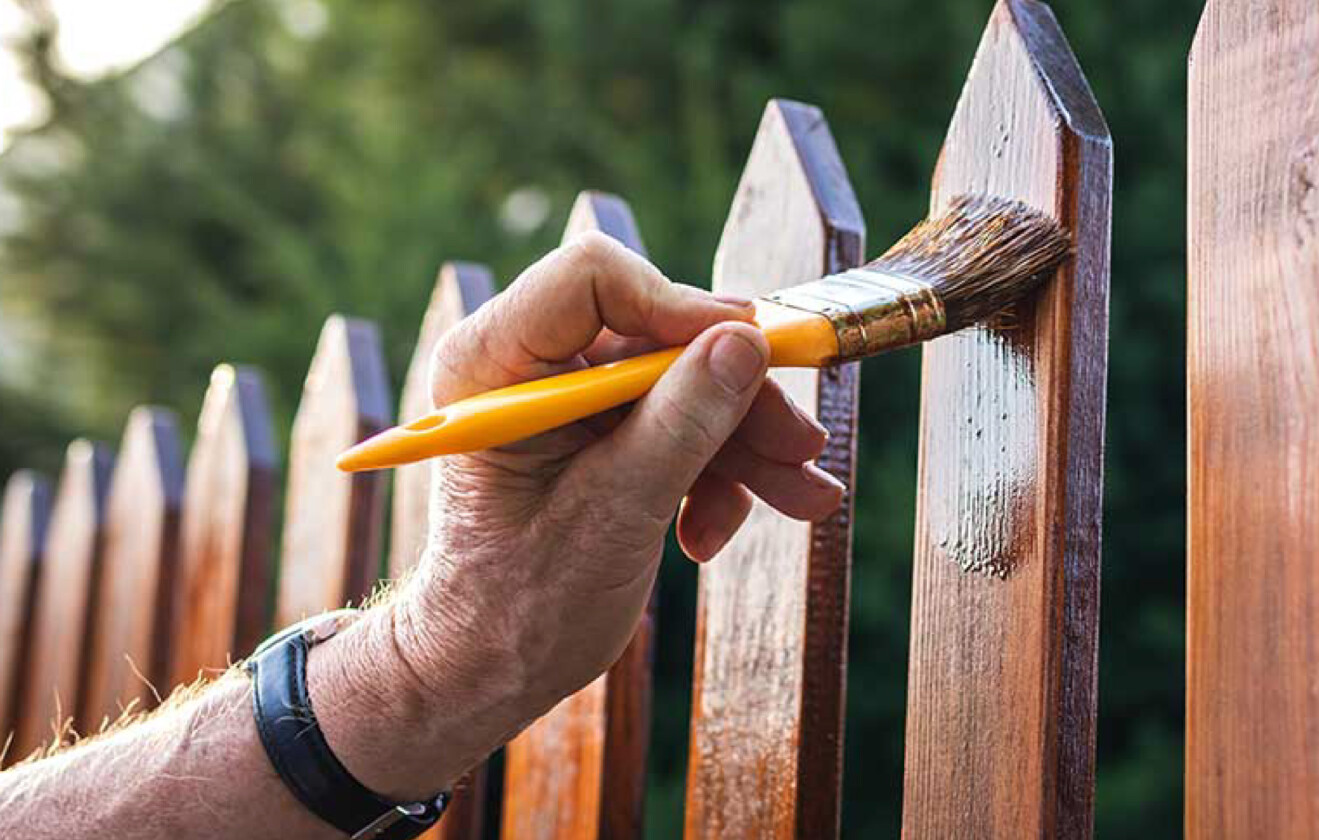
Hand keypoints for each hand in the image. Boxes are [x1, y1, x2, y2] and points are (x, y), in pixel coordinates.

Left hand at [306, 232, 843, 797]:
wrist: (493, 669)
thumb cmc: (522, 602)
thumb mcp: (615, 511)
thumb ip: (682, 422)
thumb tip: (747, 342)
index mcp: (493, 363)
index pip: (593, 280)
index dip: (679, 307)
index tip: (751, 351)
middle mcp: (529, 366)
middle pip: (659, 337)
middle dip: (735, 397)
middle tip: (802, 445)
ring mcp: (569, 399)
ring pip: (684, 383)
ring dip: (745, 445)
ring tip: (803, 499)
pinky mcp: (602, 432)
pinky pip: (681, 423)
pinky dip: (715, 475)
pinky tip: (715, 532)